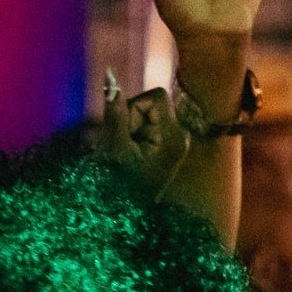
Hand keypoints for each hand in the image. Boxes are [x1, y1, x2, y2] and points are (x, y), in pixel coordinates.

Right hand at [97, 74, 189, 199]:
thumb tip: (110, 74)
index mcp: (176, 136)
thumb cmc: (118, 186)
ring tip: (125, 156)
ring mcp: (175, 141)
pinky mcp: (165, 145)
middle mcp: (181, 136)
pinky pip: (144, 126)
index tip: (126, 135)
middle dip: (130, 120)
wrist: (122, 216)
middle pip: (150, 104)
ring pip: (144, 114)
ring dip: (128, 129)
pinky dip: (131, 136)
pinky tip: (129, 156)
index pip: (156, 96)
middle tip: (124, 150)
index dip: (135, 107)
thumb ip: (114, 110)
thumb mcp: (114, 146)